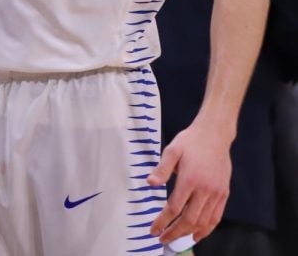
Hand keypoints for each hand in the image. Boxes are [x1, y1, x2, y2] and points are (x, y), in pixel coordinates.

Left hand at [147, 123, 230, 243]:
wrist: (214, 135)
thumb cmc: (190, 141)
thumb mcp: (172, 150)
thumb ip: (162, 169)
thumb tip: (150, 183)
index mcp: (189, 179)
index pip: (174, 208)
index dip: (163, 221)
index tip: (153, 230)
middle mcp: (204, 190)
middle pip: (189, 219)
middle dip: (174, 232)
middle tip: (162, 239)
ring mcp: (216, 193)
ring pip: (204, 221)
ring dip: (189, 234)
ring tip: (177, 239)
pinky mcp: (224, 194)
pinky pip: (216, 217)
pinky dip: (207, 229)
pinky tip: (198, 234)